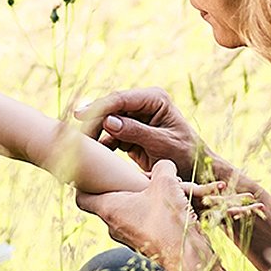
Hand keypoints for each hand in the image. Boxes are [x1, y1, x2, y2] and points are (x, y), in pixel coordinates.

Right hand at [75, 88, 207, 180]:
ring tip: (78, 147)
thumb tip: (108, 121)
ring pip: (105, 122)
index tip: (79, 116)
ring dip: (92, 133)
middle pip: (109, 108)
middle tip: (74, 136)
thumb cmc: (185, 156)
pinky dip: (99, 144)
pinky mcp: (128, 131)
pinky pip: (108, 135)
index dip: (98, 107)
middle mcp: (142, 104)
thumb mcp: (162, 144)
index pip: (120, 99)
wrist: (195, 171)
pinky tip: (88, 154)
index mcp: (154, 99)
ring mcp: (134, 117)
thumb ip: (136, 132)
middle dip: (91, 121)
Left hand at [75, 160, 200, 270]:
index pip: (82, 198)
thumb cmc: (169, 219)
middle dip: (123, 189)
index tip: (90, 176)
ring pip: (129, 213)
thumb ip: (162, 168)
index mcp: (109, 209)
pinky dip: (153, 214)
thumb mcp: (166, 183)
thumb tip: (163, 165)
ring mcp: (127, 238)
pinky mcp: (143, 245)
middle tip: (138, 179)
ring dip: (142, 201)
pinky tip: (171, 208)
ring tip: (162, 192)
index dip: (83, 185)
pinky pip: (143, 224)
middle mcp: (113, 226)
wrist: (187, 257)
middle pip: (108, 203)